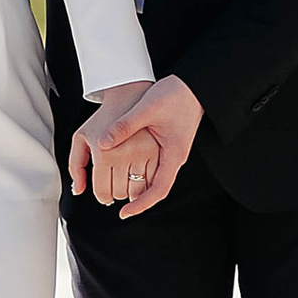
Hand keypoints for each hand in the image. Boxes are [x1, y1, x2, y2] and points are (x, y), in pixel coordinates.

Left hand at [69, 72, 201, 218]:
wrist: (194, 84)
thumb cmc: (174, 94)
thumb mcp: (147, 108)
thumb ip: (125, 126)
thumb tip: (103, 144)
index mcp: (173, 154)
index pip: (158, 190)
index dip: (141, 205)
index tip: (124, 213)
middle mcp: (175, 158)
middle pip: (156, 189)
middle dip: (136, 199)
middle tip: (112, 202)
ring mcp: (172, 152)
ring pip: (155, 180)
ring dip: (137, 188)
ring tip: (114, 190)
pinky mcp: (169, 146)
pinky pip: (154, 168)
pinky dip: (140, 174)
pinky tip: (124, 172)